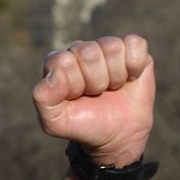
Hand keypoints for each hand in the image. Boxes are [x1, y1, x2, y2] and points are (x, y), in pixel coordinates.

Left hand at [33, 35, 153, 166]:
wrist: (116, 135)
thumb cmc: (82, 124)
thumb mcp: (55, 121)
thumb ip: (44, 97)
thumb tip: (55, 73)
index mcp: (57, 63)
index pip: (63, 60)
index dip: (73, 84)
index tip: (76, 97)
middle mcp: (80, 51)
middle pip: (89, 52)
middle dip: (95, 81)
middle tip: (95, 94)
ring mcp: (106, 48)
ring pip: (112, 47)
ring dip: (115, 75)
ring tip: (111, 88)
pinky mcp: (132, 49)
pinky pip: (135, 43)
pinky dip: (135, 66)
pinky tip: (129, 78)